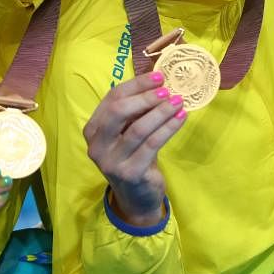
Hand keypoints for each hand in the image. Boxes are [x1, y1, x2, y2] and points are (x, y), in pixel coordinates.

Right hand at [84, 71, 185, 227]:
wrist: (136, 197)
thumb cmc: (133, 157)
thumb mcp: (127, 133)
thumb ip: (134, 112)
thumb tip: (158, 84)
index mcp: (93, 130)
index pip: (112, 99)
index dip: (136, 85)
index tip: (158, 77)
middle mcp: (96, 145)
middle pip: (119, 112)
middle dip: (145, 97)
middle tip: (167, 90)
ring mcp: (111, 161)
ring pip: (138, 128)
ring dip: (161, 112)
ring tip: (178, 102)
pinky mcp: (130, 173)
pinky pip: (152, 144)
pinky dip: (168, 128)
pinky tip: (181, 118)